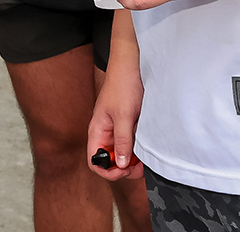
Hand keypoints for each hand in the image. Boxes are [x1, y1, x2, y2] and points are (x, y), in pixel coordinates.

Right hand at [87, 61, 145, 181]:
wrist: (130, 68)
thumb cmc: (122, 87)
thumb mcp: (124, 116)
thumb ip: (122, 141)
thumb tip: (120, 165)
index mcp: (97, 131)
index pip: (94, 160)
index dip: (107, 170)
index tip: (123, 170)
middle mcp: (104, 134)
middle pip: (108, 162)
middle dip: (123, 169)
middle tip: (139, 166)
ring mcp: (115, 131)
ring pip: (120, 156)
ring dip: (131, 161)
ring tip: (144, 158)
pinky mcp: (126, 127)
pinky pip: (129, 146)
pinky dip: (137, 151)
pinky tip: (145, 149)